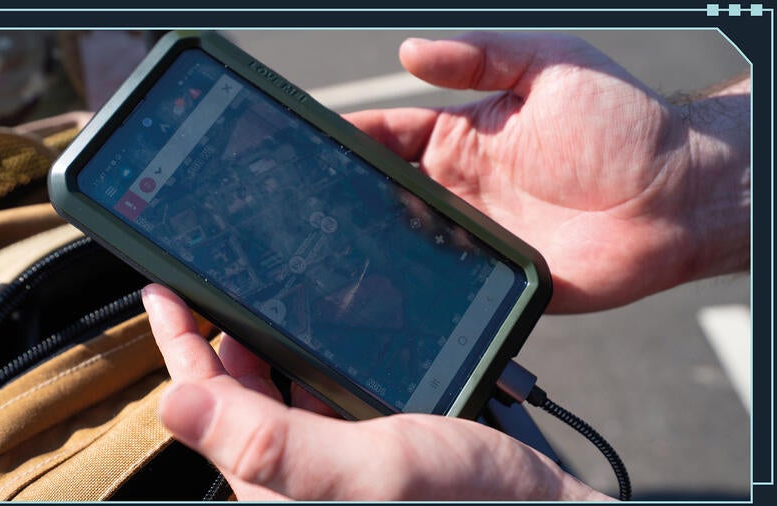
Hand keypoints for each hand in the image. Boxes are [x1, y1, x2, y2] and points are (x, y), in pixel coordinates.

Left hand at [142, 284, 610, 500]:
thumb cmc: (464, 504)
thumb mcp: (365, 468)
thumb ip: (269, 442)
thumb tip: (171, 406)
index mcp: (276, 484)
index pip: (204, 407)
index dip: (178, 346)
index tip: (162, 289)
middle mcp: (296, 475)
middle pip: (235, 397)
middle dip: (219, 338)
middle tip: (213, 281)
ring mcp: (330, 461)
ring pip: (275, 391)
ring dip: (264, 344)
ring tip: (259, 296)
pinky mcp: (364, 448)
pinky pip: (317, 397)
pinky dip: (310, 361)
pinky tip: (321, 336)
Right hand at [345, 32, 748, 312]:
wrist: (678, 196)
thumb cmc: (624, 121)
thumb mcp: (549, 64)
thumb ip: (481, 55)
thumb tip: (410, 49)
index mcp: (465, 138)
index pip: (389, 136)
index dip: (351, 138)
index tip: (311, 143)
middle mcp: (462, 189)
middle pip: (387, 192)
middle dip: (349, 193)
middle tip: (310, 199)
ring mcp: (477, 236)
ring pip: (407, 241)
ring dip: (374, 241)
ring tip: (332, 242)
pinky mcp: (497, 280)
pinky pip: (448, 286)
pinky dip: (418, 285)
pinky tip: (390, 282)